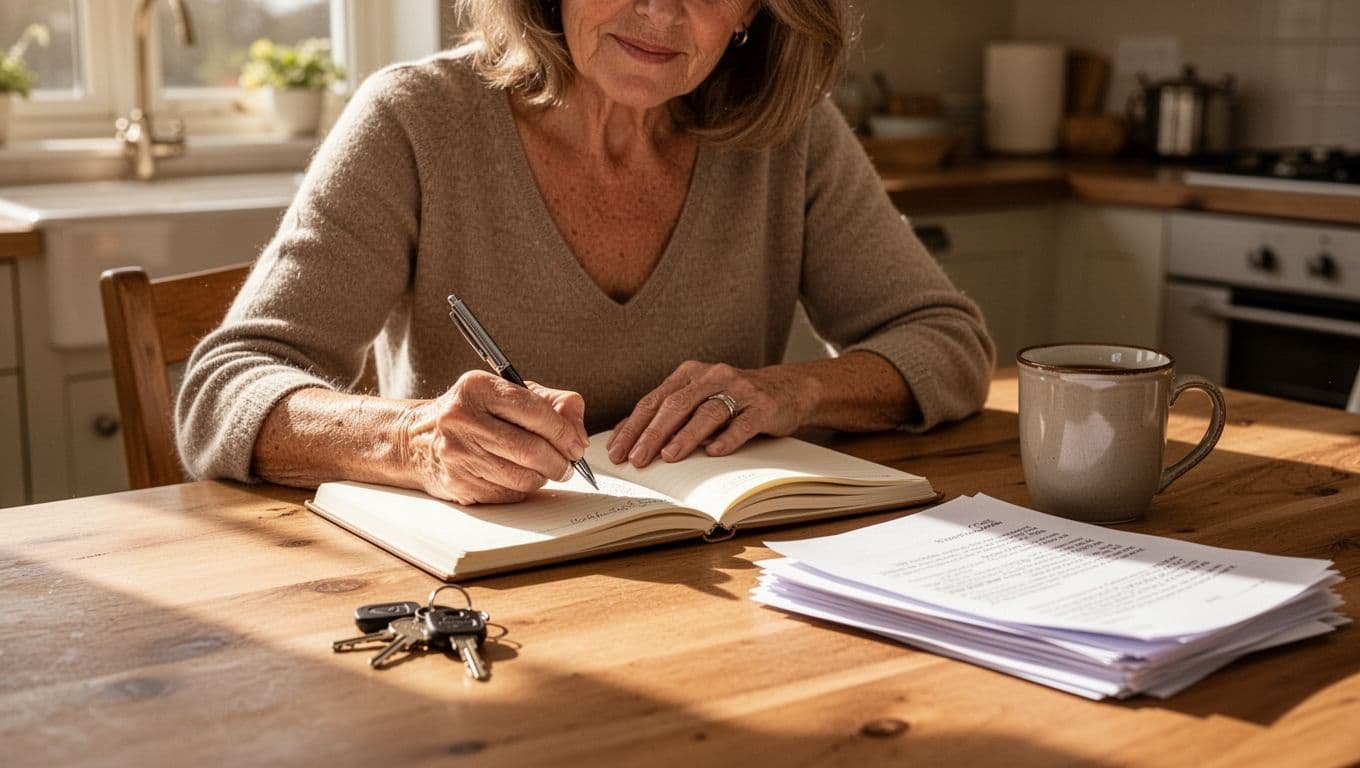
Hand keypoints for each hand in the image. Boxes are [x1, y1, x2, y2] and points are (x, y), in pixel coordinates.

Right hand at [401, 371, 587, 503]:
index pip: (535, 411)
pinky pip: (508, 493)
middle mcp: (462, 419)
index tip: (576, 444)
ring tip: (543, 468)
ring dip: (543, 476)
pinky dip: (522, 488)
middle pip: (531, 450)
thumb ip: (552, 402)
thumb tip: (578, 433)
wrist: (419, 440)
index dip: (564, 432)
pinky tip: (516, 476)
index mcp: (478, 388)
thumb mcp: (509, 393)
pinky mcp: (458, 483)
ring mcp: (457, 453)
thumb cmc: (474, 413)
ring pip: (523, 477)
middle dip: (559, 461)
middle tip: (568, 464)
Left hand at [607, 361, 811, 467]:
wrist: (788, 389)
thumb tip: (622, 434)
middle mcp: (713, 377)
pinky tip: (714, 453)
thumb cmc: (734, 400)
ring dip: (685, 436)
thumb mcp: (697, 400)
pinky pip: (743, 423)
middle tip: (637, 459)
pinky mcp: (763, 406)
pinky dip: (727, 437)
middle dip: (653, 433)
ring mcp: (739, 390)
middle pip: (676, 405)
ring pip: (707, 412)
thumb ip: (665, 414)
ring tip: (668, 457)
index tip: (617, 451)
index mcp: (690, 374)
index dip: (633, 426)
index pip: (654, 400)